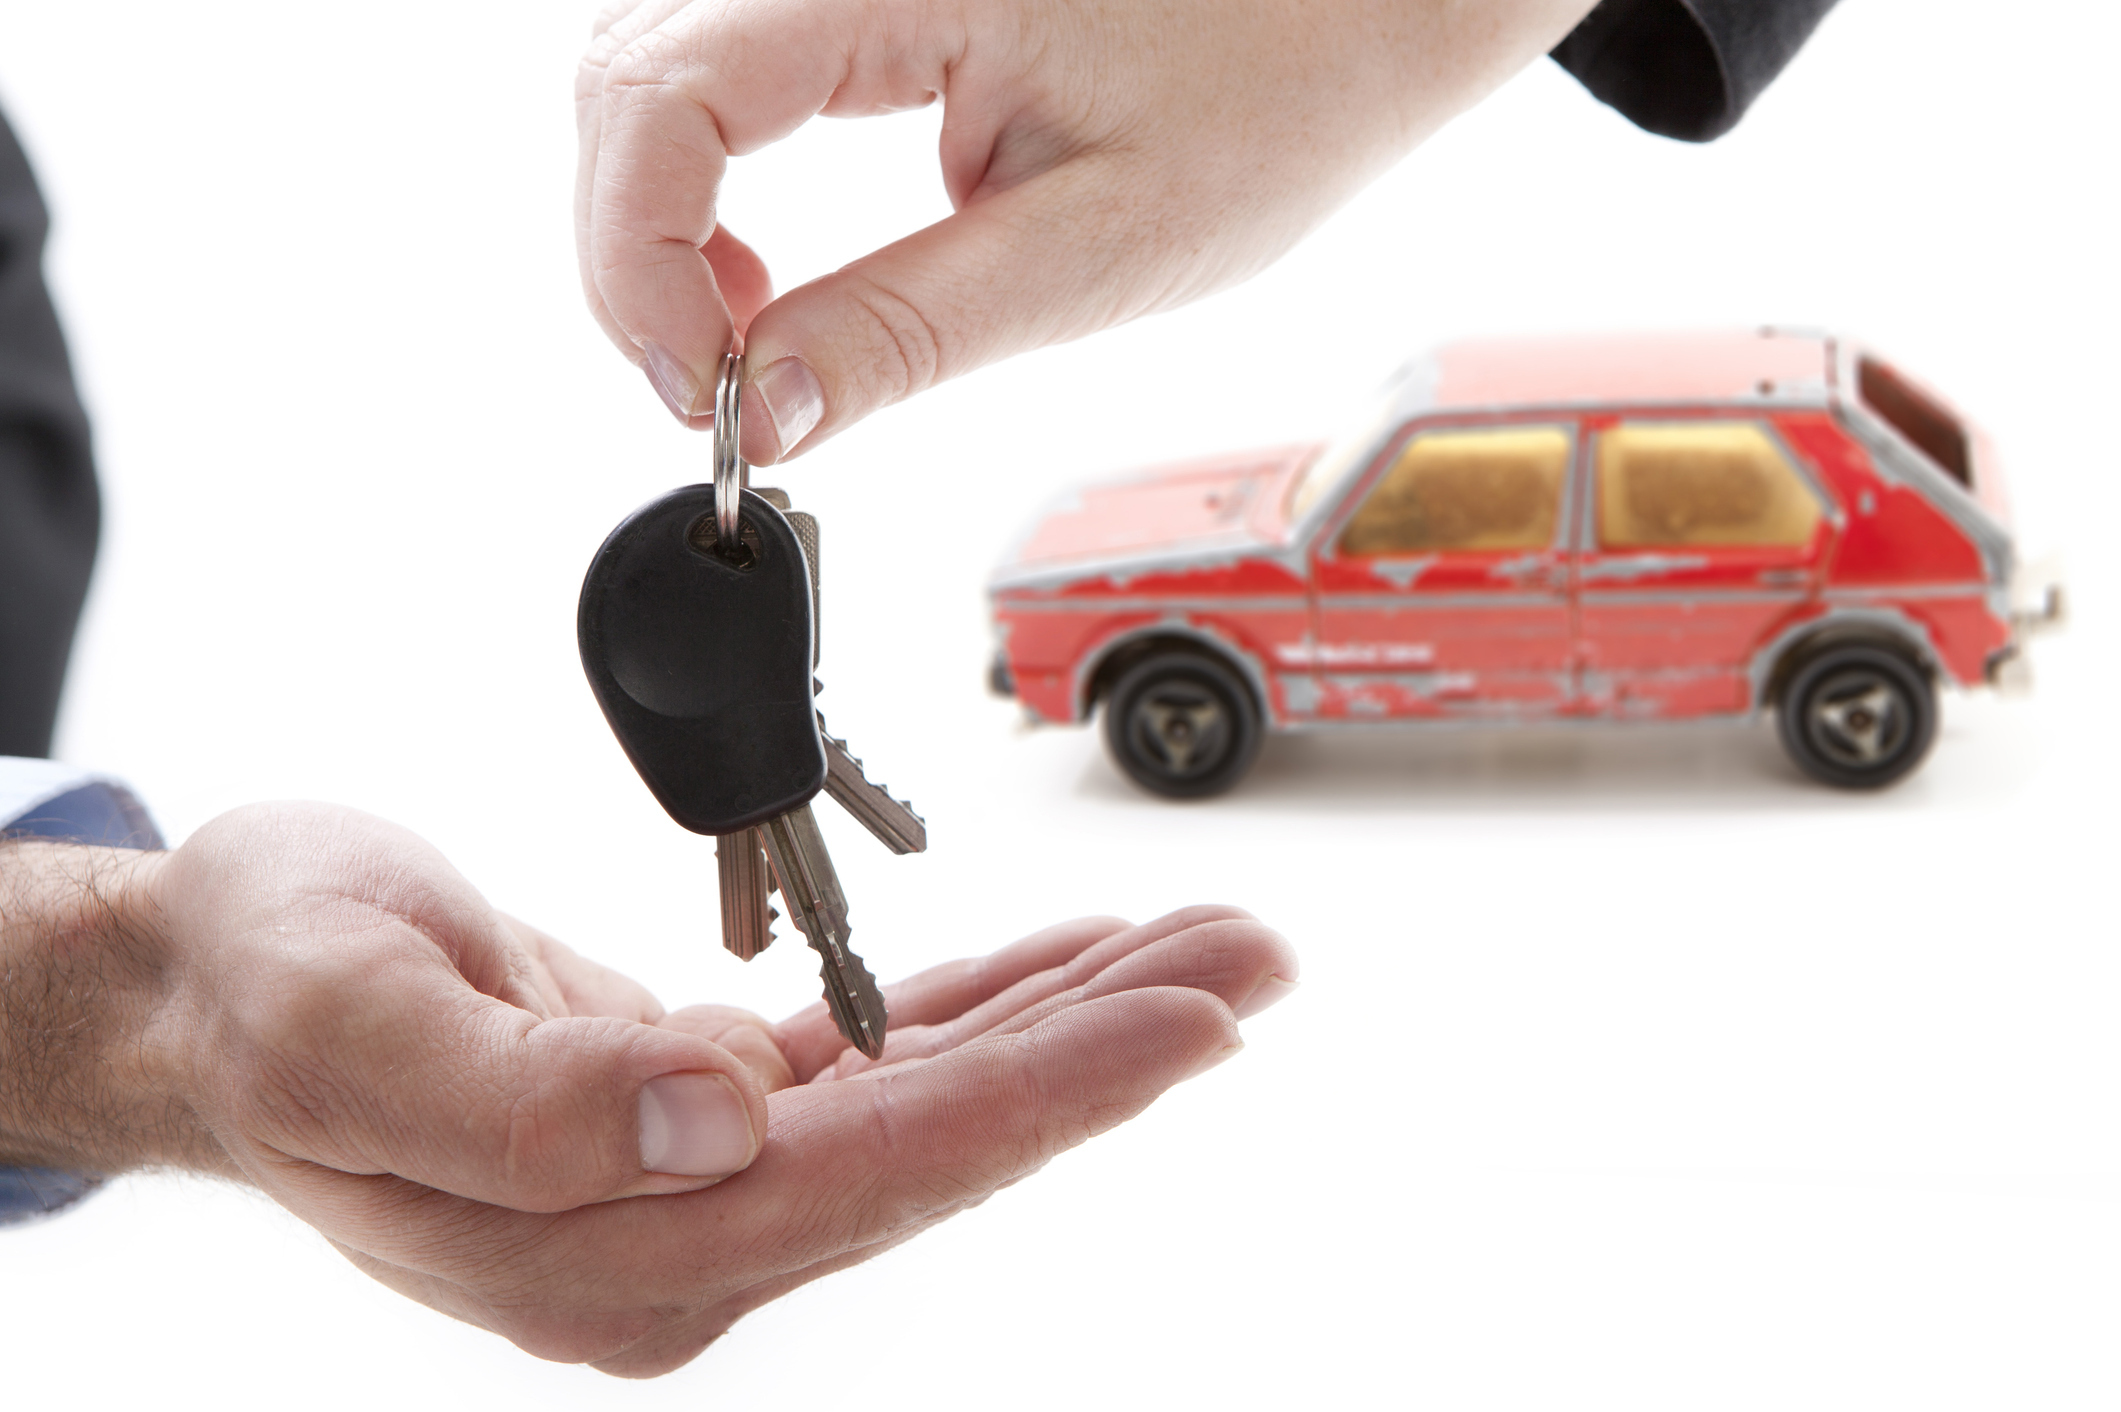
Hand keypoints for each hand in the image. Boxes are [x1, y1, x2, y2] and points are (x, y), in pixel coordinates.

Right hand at [0, 803, 1295, 1374]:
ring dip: (1071, 1021)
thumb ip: (530, 1100)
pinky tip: (1070, 965)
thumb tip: (721, 1112)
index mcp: (607, 1246)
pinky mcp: (702, 1121)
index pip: (879, 1171)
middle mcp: (679, 1239)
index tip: (1190, 1022)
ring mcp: (698, 1189)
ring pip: (933, 1101)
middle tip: (1255, 960)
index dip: (1047, 1092)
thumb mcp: (350, 1023)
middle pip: (944, 1144)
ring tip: (1205, 947)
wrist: (206, 992)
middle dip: (1109, 1048)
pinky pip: (877, 1066)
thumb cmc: (262, 985)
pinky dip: (981, 1008)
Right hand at [575, 0, 1596, 461]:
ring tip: (754, 336)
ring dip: (660, 214)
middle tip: (722, 393)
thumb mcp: (1101, 243)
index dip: (638, 266)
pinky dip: (706, 167)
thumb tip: (764, 416)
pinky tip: (761, 256)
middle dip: (635, 257)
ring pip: (648, 62)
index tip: (705, 397)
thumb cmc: (1280, 84)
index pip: (659, 96)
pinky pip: (714, 50)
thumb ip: (911, 326)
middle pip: (624, 77)